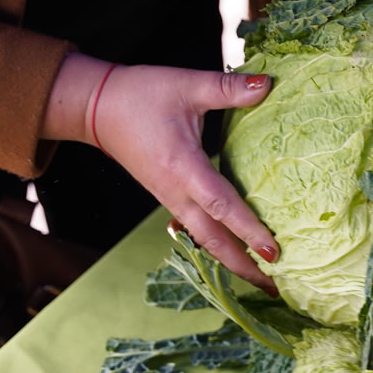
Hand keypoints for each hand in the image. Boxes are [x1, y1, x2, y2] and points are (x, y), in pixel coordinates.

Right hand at [42, 53, 279, 293]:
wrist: (95, 107)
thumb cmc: (139, 94)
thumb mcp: (185, 85)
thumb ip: (227, 88)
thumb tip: (268, 84)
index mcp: (183, 168)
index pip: (222, 206)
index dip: (249, 230)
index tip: (274, 252)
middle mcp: (176, 193)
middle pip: (214, 241)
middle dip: (245, 267)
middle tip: (277, 288)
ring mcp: (171, 200)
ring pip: (205, 241)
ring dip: (233, 263)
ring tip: (263, 281)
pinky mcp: (170, 199)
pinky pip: (197, 231)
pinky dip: (219, 247)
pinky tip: (238, 256)